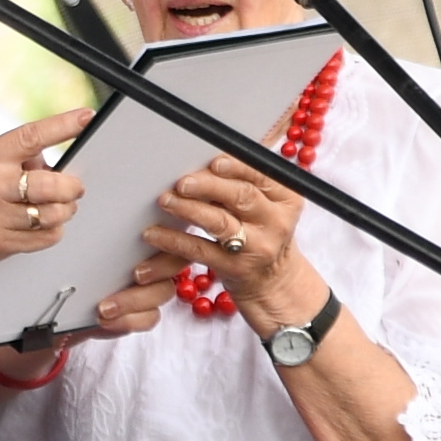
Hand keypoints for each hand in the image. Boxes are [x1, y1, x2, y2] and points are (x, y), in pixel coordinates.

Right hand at [0, 108, 93, 277]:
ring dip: (65, 209)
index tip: (83, 117)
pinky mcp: (0, 244)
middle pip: (51, 185)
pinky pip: (45, 238)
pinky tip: (44, 224)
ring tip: (60, 205)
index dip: (62, 126)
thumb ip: (8, 156)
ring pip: (52, 214)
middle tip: (73, 186)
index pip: (30, 137)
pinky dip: (53, 230)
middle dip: (71, 186)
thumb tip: (45, 161)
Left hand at [148, 155, 322, 331]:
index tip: (212, 162)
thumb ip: (241, 183)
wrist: (272, 280)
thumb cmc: (260, 231)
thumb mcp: (264, 206)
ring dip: (189, 209)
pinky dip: (174, 240)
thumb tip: (201, 160)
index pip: (261, 175)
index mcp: (285, 198)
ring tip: (165, 200)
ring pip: (220, 223)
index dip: (236, 167)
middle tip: (181, 182)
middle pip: (241, 196)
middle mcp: (276, 221)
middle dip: (209, 186)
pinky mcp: (234, 268)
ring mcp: (256, 247)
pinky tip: (154, 233)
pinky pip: (200, 250)